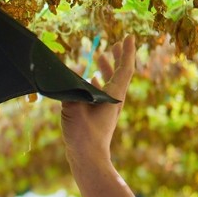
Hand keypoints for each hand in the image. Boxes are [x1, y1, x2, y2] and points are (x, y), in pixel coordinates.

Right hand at [61, 35, 134, 165]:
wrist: (88, 159)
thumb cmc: (83, 135)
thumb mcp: (74, 107)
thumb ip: (71, 87)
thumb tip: (68, 70)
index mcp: (113, 96)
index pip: (125, 69)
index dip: (127, 52)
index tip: (129, 36)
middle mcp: (114, 101)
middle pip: (120, 74)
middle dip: (117, 58)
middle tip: (115, 44)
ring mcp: (107, 109)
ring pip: (110, 84)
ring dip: (106, 69)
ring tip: (99, 58)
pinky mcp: (100, 116)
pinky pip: (101, 93)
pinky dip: (97, 83)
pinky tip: (88, 81)